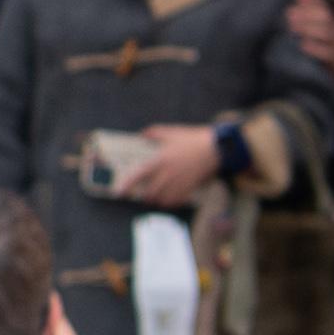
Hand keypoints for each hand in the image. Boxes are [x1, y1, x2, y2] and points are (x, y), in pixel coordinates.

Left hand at [108, 123, 223, 208]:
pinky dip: (169, 202)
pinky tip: (169, 197)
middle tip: (141, 194)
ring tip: (154, 196)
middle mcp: (168, 174)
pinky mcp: (189, 189)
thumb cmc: (192, 140)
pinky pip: (175, 202)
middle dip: (144, 195)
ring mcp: (179, 183)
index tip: (118, 192)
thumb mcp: (171, 132)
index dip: (127, 185)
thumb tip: (142, 134)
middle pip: (149, 193)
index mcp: (160, 160)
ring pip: (162, 199)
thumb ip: (154, 133)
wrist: (216, 149)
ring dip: (156, 199)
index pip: (138, 175)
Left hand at [283, 0, 333, 92]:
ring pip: (327, 32)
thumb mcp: (322, 30)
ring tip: (292, 28)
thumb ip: (309, 17)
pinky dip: (315, 48)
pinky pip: (328, 53)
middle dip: (306, 13)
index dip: (311, 0)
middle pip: (325, 16)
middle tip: (288, 15)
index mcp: (331, 21)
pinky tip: (302, 45)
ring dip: (308, 28)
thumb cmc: (328, 46)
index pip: (322, 5)